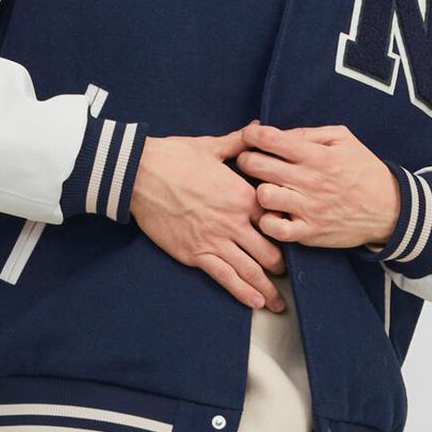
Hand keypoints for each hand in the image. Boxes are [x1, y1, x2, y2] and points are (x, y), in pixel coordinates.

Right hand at [129, 128, 287, 309]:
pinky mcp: (196, 254)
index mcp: (243, 195)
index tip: (291, 241)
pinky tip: (254, 303)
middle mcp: (234, 221)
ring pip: (251, 270)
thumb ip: (240, 141)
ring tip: (278, 304)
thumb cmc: (174, 157)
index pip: (276, 219)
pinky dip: (242, 293)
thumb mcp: (212, 146)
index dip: (286, 231)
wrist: (139, 173)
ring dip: (268, 289)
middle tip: (286, 276)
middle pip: (269, 251)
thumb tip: (258, 127)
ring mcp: (215, 240)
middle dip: (281, 267)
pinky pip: (225, 278)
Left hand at [233, 120, 398, 249]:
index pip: (270, 139)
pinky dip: (268, 222)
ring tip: (265, 190)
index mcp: (316, 155)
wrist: (389, 209)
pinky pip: (275, 229)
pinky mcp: (309, 233)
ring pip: (263, 196)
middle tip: (251, 162)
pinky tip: (273, 215)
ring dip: (257, 192)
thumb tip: (278, 134)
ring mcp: (309, 209)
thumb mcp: (344, 140)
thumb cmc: (363, 170)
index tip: (250, 137)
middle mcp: (310, 181)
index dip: (251, 135)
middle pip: (257, 166)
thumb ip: (310, 133)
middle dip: (246, 160)